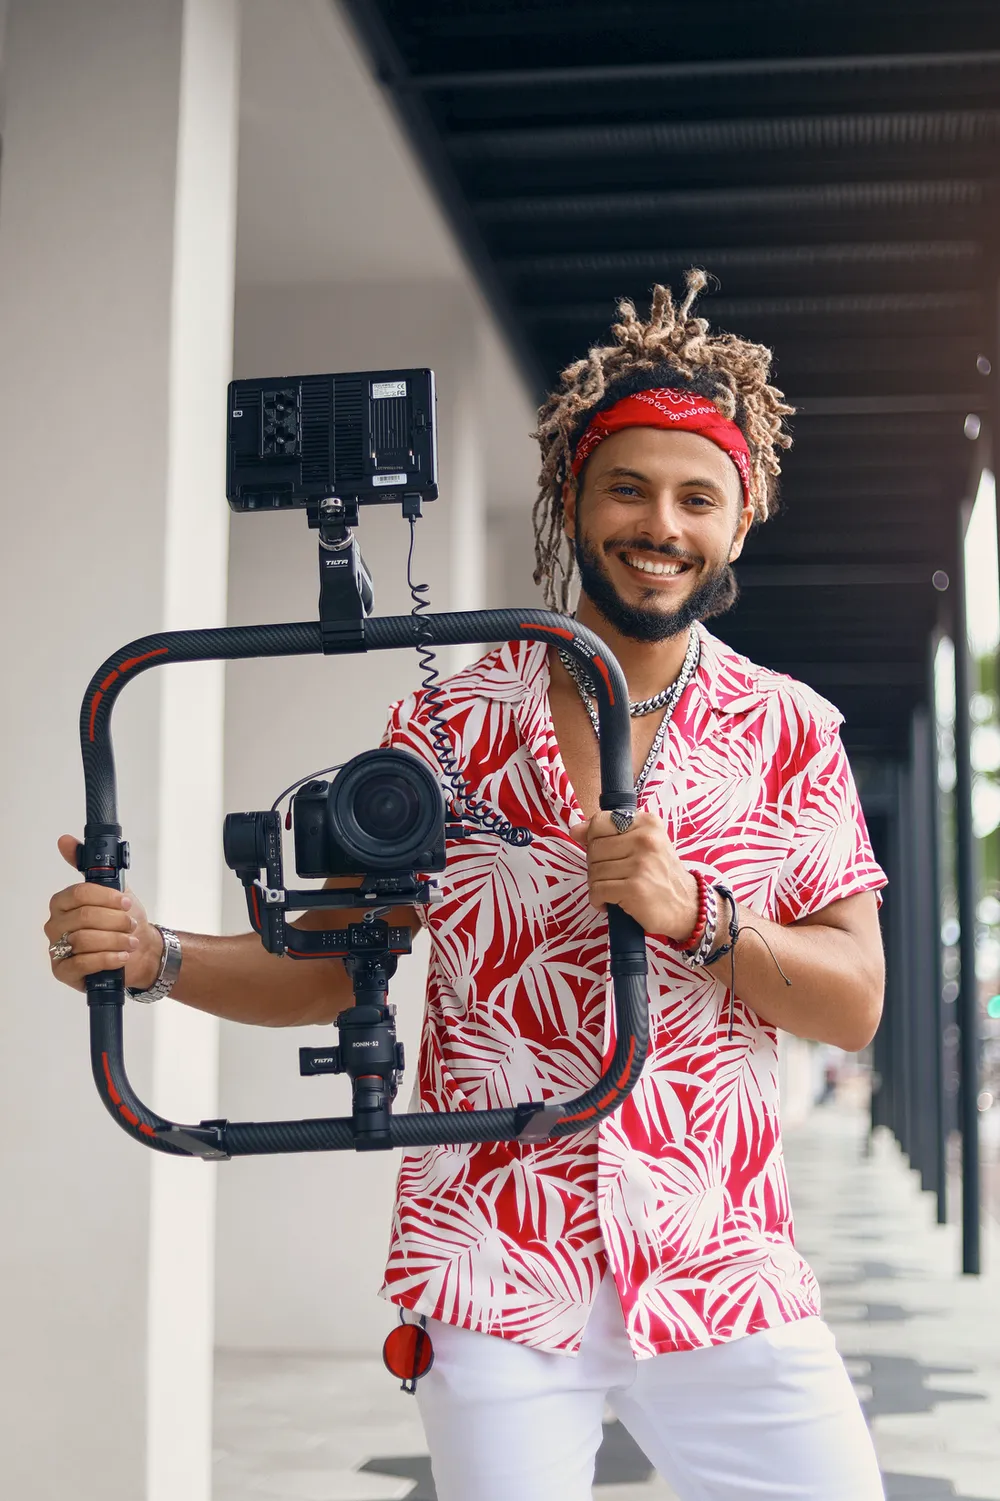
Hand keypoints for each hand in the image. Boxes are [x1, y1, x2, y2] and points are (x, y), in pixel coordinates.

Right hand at [44, 835, 162, 992]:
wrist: (139, 952)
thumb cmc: (123, 921)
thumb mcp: (114, 889)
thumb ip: (90, 866)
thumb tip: (64, 840)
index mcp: (63, 902)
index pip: (79, 893)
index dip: (107, 897)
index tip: (126, 901)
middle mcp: (55, 924)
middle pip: (85, 917)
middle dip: (115, 920)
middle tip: (131, 924)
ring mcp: (57, 949)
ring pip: (85, 940)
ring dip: (115, 940)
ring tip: (130, 942)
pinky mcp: (63, 971)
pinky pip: (83, 963)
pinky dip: (108, 959)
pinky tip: (121, 956)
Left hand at [570, 811, 701, 941]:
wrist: (687, 906)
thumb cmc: (660, 875)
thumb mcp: (643, 845)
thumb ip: (609, 833)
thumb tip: (575, 830)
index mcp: (647, 823)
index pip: (600, 821)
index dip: (593, 839)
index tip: (602, 852)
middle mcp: (645, 839)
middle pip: (594, 848)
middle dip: (596, 866)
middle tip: (613, 876)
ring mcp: (641, 864)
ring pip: (594, 870)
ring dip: (597, 885)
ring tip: (614, 890)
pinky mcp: (635, 888)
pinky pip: (597, 890)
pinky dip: (598, 900)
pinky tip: (610, 903)